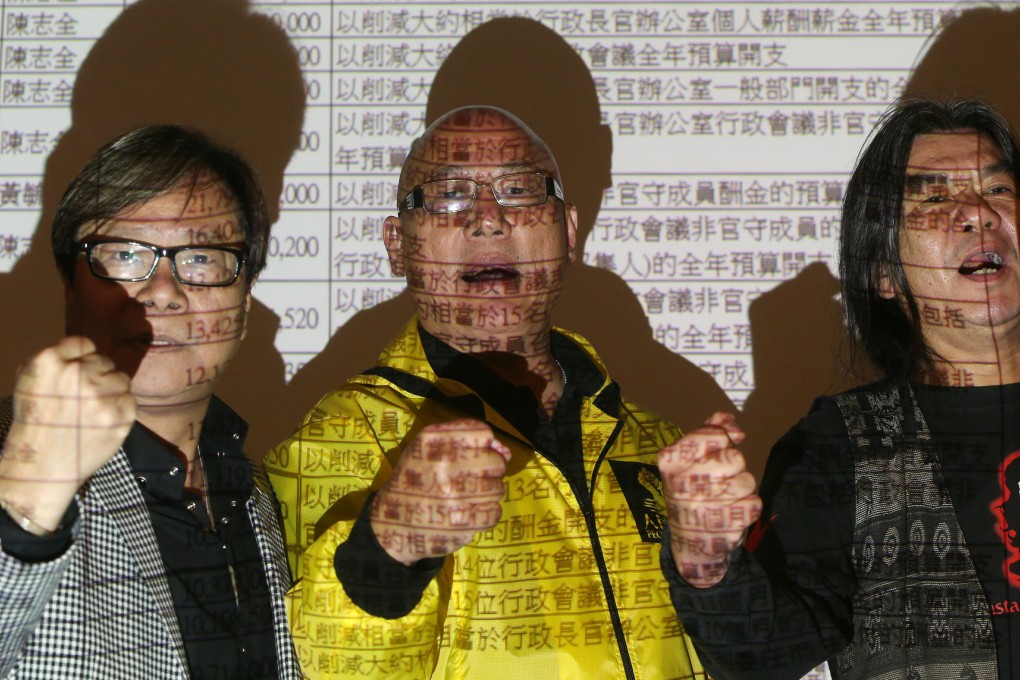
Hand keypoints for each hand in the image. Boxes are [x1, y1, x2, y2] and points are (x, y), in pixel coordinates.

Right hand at [0, 337, 135, 531]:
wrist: (41, 468)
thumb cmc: (36, 422)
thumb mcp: (29, 382)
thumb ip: (55, 359)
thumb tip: (84, 348)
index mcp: (47, 363)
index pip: (82, 343)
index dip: (80, 359)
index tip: (74, 374)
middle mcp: (76, 376)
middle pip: (104, 361)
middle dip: (95, 376)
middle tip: (81, 398)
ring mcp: (101, 397)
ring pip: (121, 378)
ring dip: (110, 391)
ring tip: (90, 411)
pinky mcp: (121, 416)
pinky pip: (130, 399)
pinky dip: (119, 409)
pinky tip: (100, 422)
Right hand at [370, 419, 510, 565]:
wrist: (394, 523)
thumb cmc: (417, 478)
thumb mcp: (429, 446)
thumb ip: (468, 437)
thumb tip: (507, 451)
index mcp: (433, 440)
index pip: (483, 433)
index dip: (484, 445)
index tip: (472, 455)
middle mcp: (443, 465)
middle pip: (496, 461)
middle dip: (488, 471)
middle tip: (468, 479)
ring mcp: (454, 496)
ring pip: (497, 488)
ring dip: (485, 494)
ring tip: (464, 497)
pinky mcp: (463, 523)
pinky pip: (494, 512)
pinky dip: (484, 515)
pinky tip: (466, 513)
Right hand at [658, 411, 760, 587]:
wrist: (688, 538)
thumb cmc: (692, 486)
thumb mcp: (690, 456)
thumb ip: (710, 430)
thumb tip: (731, 421)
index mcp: (670, 461)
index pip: (712, 436)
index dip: (723, 438)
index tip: (722, 444)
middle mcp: (682, 484)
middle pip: (735, 458)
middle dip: (734, 465)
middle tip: (721, 475)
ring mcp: (702, 510)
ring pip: (747, 481)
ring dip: (742, 486)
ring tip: (726, 494)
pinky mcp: (723, 530)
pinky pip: (755, 504)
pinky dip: (749, 505)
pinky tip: (733, 510)